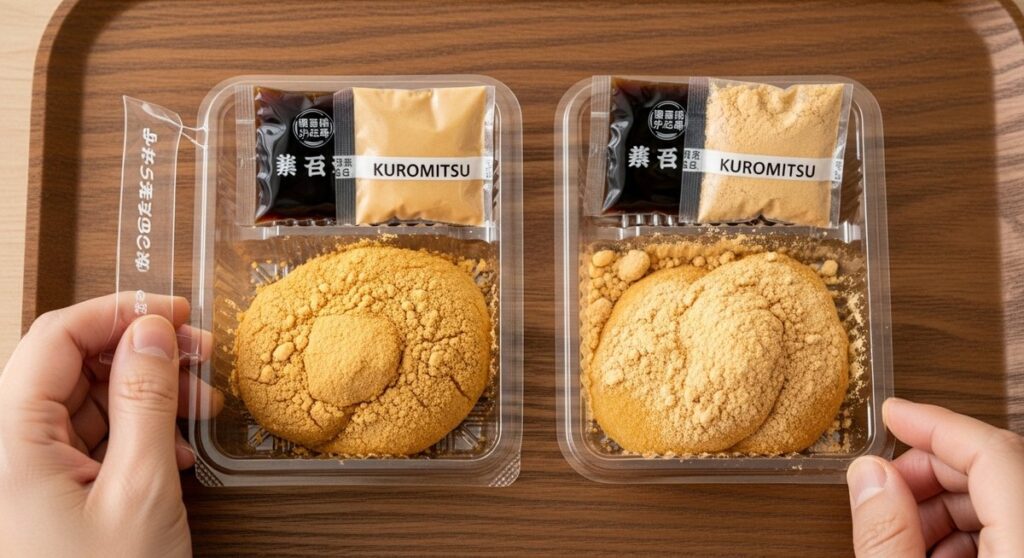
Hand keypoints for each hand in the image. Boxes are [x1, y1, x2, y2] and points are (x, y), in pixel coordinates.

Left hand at [0, 293, 218, 556]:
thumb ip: (145, 401)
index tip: (176, 311)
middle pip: (70, 366)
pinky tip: (179, 450)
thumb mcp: (141, 490)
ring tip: (200, 408)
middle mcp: (6, 451)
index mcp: (6, 442)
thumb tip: (152, 331)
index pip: (55, 337)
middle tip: (200, 357)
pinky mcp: (48, 498)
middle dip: (141, 354)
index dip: (119, 312)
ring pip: (86, 403)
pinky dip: (138, 434)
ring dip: (148, 395)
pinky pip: (91, 442)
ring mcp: (26, 476)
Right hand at [847, 397, 1023, 556]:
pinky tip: (932, 553)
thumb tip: (869, 476)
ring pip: (1002, 498)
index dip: (936, 425)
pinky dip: (969, 531)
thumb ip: (888, 535)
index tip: (894, 416)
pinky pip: (1014, 529)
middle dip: (930, 470)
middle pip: (997, 469)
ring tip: (900, 530)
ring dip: (944, 504)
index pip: (993, 452)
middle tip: (883, 486)